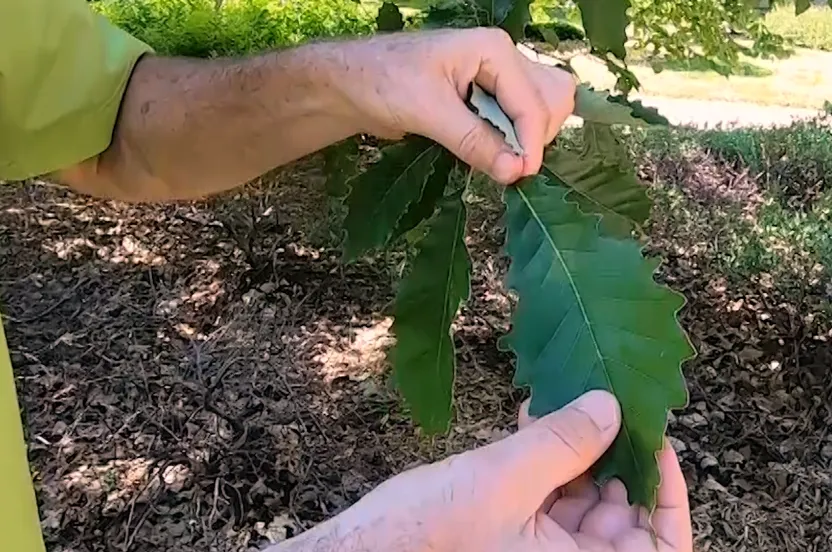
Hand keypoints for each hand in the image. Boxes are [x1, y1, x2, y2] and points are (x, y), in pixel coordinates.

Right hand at [280, 390, 691, 551]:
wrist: (360, 551)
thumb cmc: (425, 536)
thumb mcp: (503, 480)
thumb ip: (563, 443)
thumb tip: (611, 407)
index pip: (657, 545)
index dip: (667, 495)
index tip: (656, 442)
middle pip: (621, 517)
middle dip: (614, 456)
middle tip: (608, 401)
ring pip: (582, 500)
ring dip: (576, 449)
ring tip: (567, 399)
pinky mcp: (511, 533)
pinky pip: (545, 494)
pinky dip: (545, 458)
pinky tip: (533, 417)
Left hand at [333, 27, 575, 184]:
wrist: (350, 84)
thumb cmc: (383, 82)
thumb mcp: (428, 111)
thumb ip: (473, 140)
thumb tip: (513, 171)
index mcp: (493, 49)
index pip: (533, 102)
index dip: (531, 142)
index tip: (519, 175)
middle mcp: (503, 61)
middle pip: (551, 100)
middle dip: (536, 136)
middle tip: (508, 165)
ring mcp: (496, 81)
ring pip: (542, 109)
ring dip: (529, 139)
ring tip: (498, 160)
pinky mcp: (486, 101)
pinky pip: (518, 120)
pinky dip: (514, 141)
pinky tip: (491, 155)